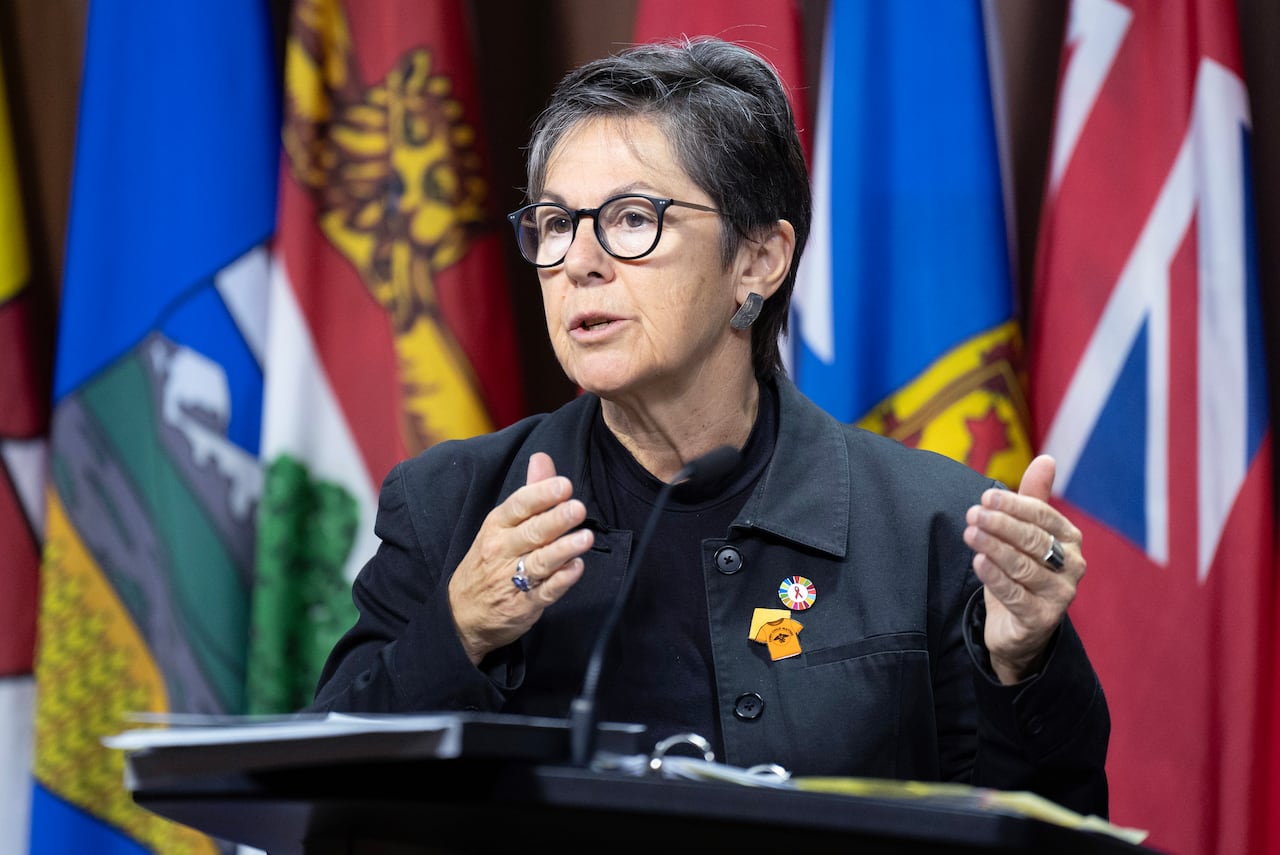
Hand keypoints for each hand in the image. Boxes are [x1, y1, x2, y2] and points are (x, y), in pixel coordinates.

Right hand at [447, 452, 593, 664]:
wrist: (462, 615)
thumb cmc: (488, 561)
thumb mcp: (501, 525)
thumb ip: (529, 492)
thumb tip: (543, 458)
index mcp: (497, 527)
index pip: (518, 506)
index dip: (541, 494)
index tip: (564, 485)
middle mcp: (502, 551)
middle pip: (531, 533)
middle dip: (556, 520)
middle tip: (578, 508)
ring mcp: (512, 580)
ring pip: (540, 562)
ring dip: (563, 550)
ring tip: (585, 538)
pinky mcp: (524, 605)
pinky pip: (545, 592)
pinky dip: (561, 581)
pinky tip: (576, 568)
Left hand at [963, 454, 1083, 683]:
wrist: (1020, 627)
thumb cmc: (1023, 572)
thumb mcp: (1026, 534)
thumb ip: (1033, 498)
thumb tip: (1046, 458)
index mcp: (1070, 540)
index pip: (1043, 516)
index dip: (1014, 505)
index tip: (985, 497)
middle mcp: (1072, 566)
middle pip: (1033, 539)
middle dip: (1001, 524)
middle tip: (972, 513)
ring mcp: (1060, 595)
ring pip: (1024, 566)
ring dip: (994, 547)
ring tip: (971, 533)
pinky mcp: (1042, 619)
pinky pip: (1016, 595)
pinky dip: (995, 577)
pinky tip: (978, 562)